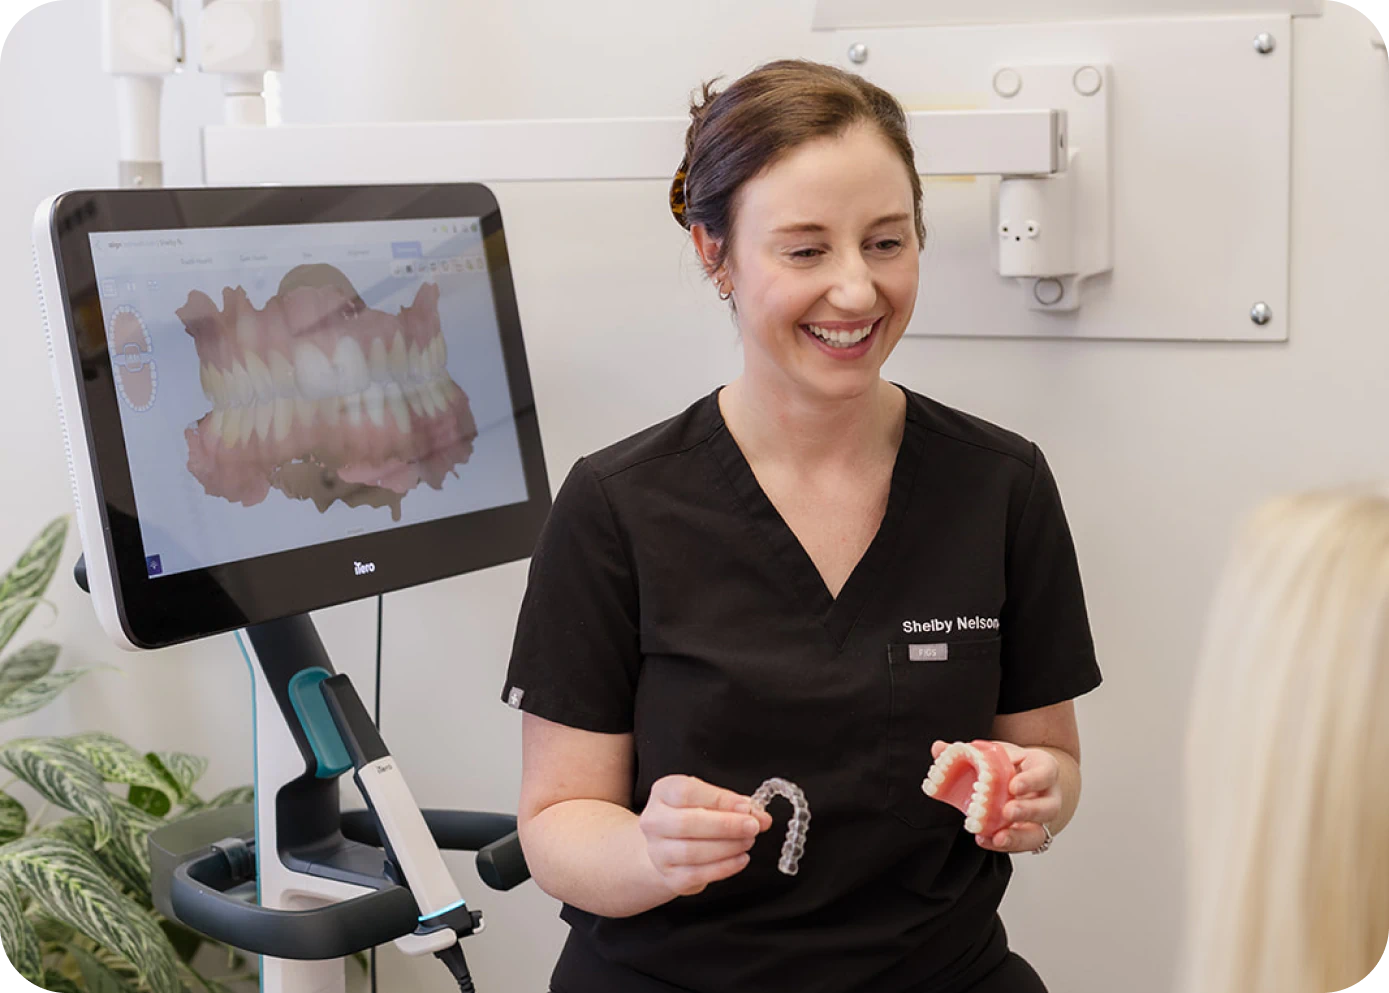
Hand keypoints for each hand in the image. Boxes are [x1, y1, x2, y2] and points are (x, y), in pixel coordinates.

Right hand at [639, 774, 773, 895]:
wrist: (670, 845)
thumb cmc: (693, 816)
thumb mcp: (710, 800)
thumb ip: (734, 805)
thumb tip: (761, 817)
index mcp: (663, 792)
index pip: (687, 792)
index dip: (719, 800)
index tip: (746, 806)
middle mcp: (654, 821)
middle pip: (687, 823)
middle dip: (726, 825)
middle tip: (752, 826)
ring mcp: (658, 851)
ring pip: (692, 852)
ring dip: (727, 847)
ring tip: (748, 841)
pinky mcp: (670, 876)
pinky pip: (698, 874)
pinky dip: (724, 867)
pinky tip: (740, 858)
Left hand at [930, 739, 1060, 853]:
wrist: (1023, 780)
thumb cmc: (1009, 764)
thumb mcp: (995, 753)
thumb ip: (968, 751)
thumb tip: (938, 748)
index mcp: (1042, 769)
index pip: (1046, 773)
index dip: (1032, 780)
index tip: (1013, 786)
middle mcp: (1048, 796)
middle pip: (1049, 808)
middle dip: (1028, 811)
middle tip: (1006, 812)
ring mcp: (1040, 820)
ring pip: (1039, 832)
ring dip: (1018, 836)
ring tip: (998, 836)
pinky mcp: (1030, 835)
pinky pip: (1022, 845)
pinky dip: (1005, 845)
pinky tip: (985, 840)